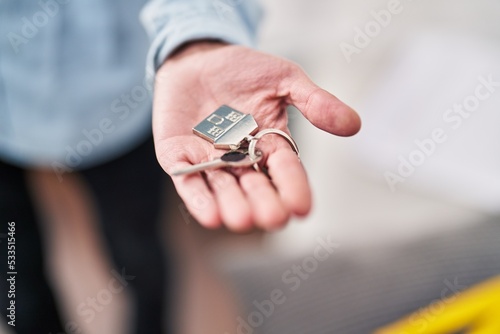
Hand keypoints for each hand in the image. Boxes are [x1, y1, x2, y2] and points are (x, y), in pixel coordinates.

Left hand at [153, 41, 360, 231]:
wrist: (199, 59)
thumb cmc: (244, 70)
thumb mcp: (284, 80)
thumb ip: (314, 102)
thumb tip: (354, 125)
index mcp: (271, 146)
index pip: (285, 170)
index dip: (294, 187)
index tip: (302, 207)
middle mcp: (242, 160)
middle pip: (255, 186)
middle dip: (264, 202)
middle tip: (273, 218)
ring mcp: (210, 161)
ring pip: (223, 189)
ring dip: (232, 205)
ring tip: (242, 220)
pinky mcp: (179, 157)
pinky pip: (188, 181)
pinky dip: (198, 198)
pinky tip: (210, 216)